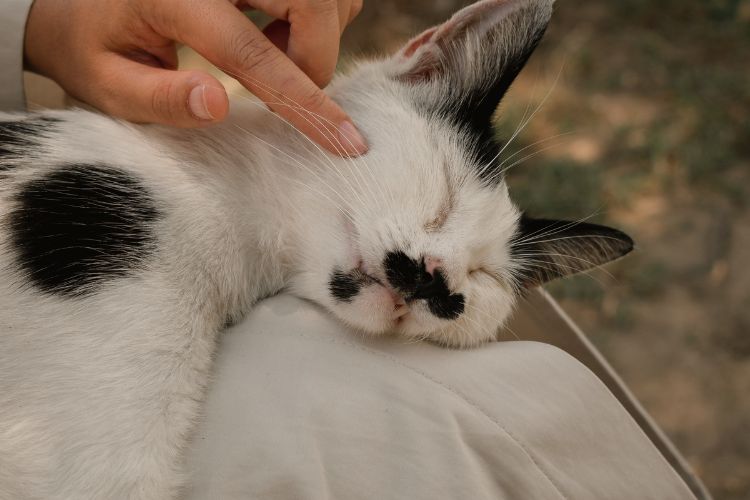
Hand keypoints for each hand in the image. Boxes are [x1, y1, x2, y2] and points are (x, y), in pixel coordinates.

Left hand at [24, 0, 367, 155]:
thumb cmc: (96, 45)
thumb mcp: (107, 82)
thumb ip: (160, 98)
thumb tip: (218, 107)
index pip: (251, 51)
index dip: (302, 99)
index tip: (345, 142)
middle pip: (311, 3)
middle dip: (316, 58)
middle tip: (283, 88)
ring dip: (315, 36)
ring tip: (269, 51)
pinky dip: (314, 19)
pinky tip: (274, 31)